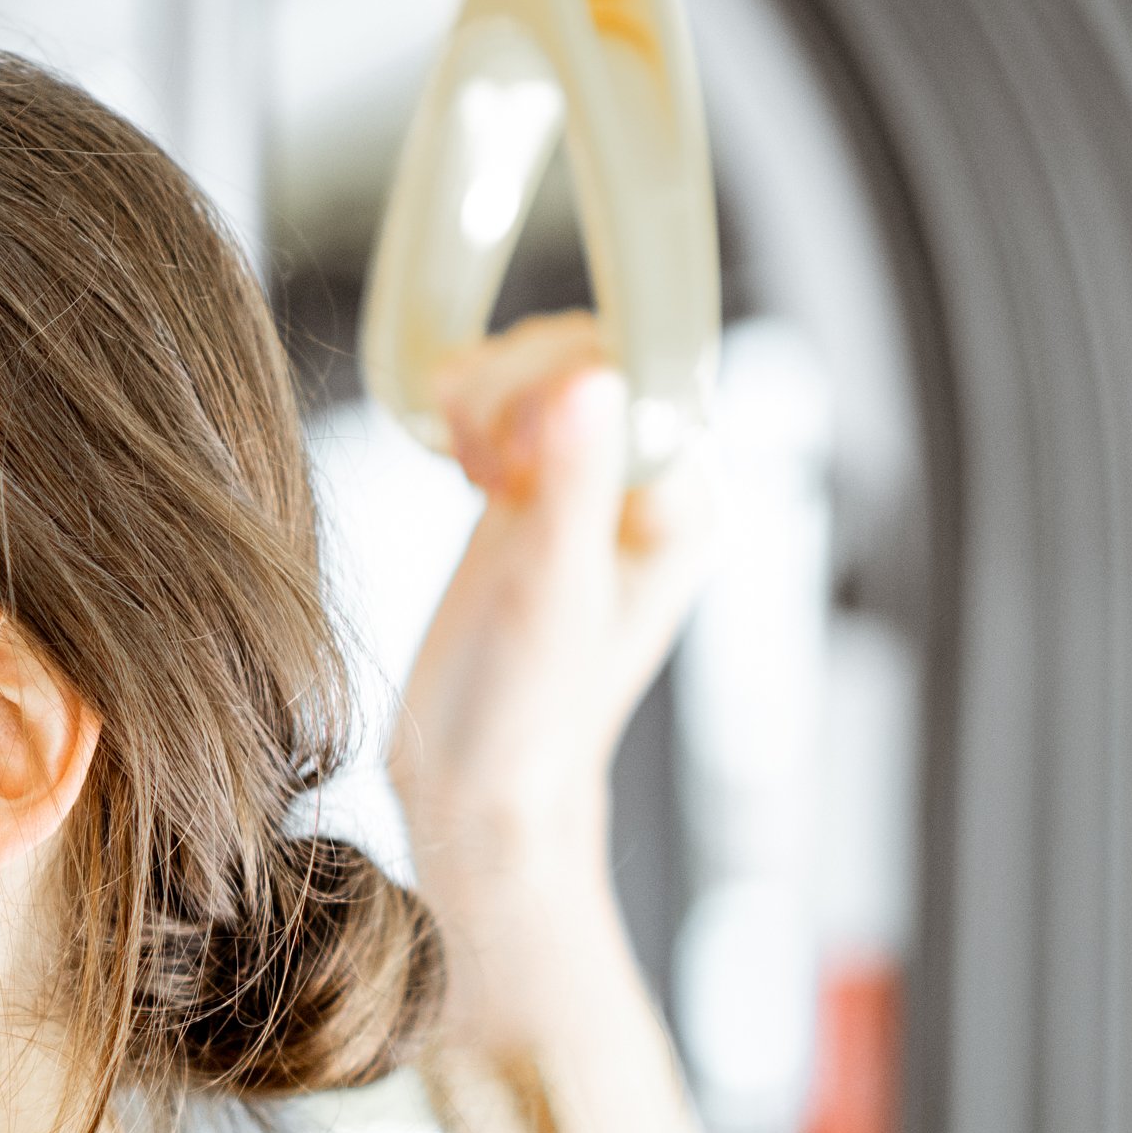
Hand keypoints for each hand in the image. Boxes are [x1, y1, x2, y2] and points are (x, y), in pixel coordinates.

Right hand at [388, 312, 717, 926]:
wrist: (471, 777)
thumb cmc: (525, 717)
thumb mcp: (549, 596)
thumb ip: (575, 484)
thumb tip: (591, 377)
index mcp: (680, 503)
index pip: (644, 371)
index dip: (565, 382)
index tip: (513, 448)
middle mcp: (640, 485)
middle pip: (588, 355)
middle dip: (517, 387)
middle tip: (478, 460)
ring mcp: (580, 484)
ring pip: (539, 371)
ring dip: (486, 394)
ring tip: (462, 464)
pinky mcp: (524, 492)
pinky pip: (501, 404)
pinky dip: (464, 409)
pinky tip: (451, 459)